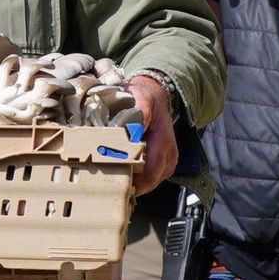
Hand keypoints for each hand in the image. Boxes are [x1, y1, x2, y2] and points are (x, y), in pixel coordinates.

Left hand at [125, 74, 178, 194]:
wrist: (156, 96)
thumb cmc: (147, 98)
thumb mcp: (143, 97)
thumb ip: (141, 110)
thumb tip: (136, 128)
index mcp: (164, 141)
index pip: (152, 171)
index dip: (134, 180)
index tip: (114, 180)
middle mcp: (169, 154)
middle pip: (150, 181)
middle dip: (130, 183)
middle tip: (108, 182)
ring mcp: (168, 160)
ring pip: (150, 182)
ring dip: (133, 181)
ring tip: (113, 177)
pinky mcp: (163, 162)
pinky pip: (150, 177)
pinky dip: (137, 177)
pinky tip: (123, 172)